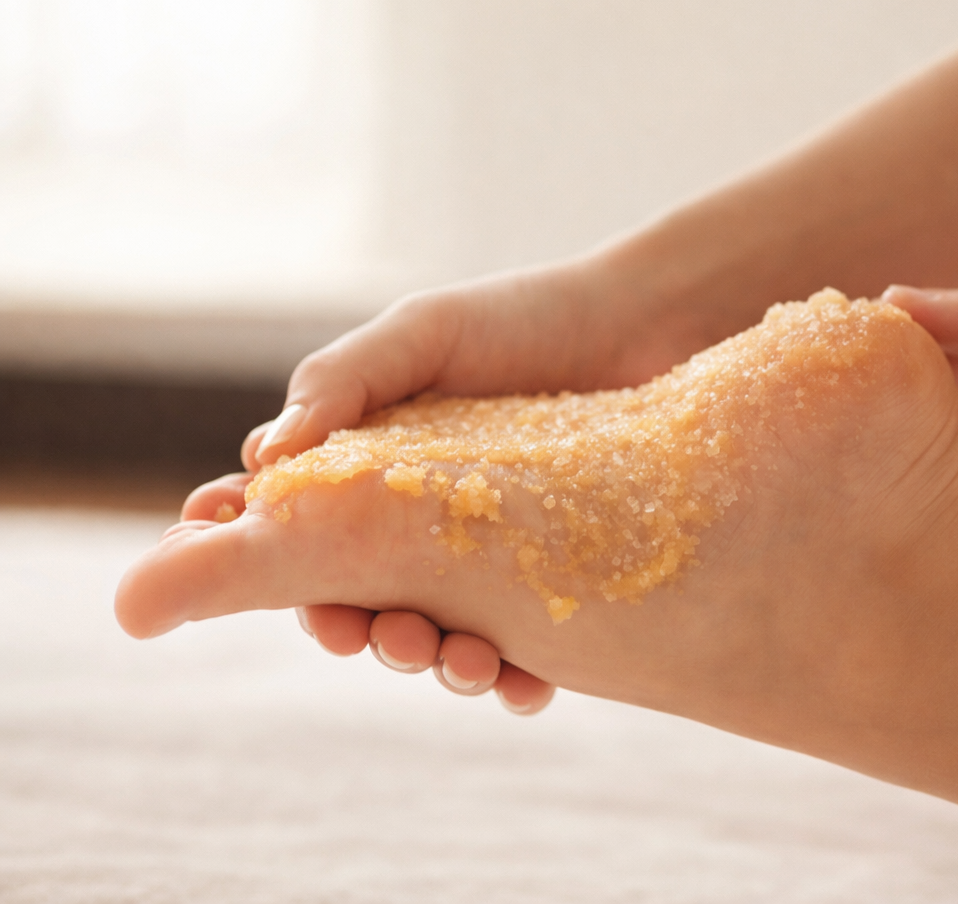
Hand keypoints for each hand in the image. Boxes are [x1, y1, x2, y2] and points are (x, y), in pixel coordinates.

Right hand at [189, 256, 709, 711]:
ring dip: (437, 664)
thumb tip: (262, 455)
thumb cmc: (524, 319)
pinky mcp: (553, 588)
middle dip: (363, 631)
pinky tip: (527, 687)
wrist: (646, 328)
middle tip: (383, 635)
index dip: (274, 571)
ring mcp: (485, 563)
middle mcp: (417, 527)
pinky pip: (527, 655)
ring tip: (461, 660)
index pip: (297, 538)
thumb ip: (341, 382)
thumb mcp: (423, 333)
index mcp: (366, 472)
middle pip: (362, 604)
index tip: (278, 587)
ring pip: (439, 639)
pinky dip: (518, 683)